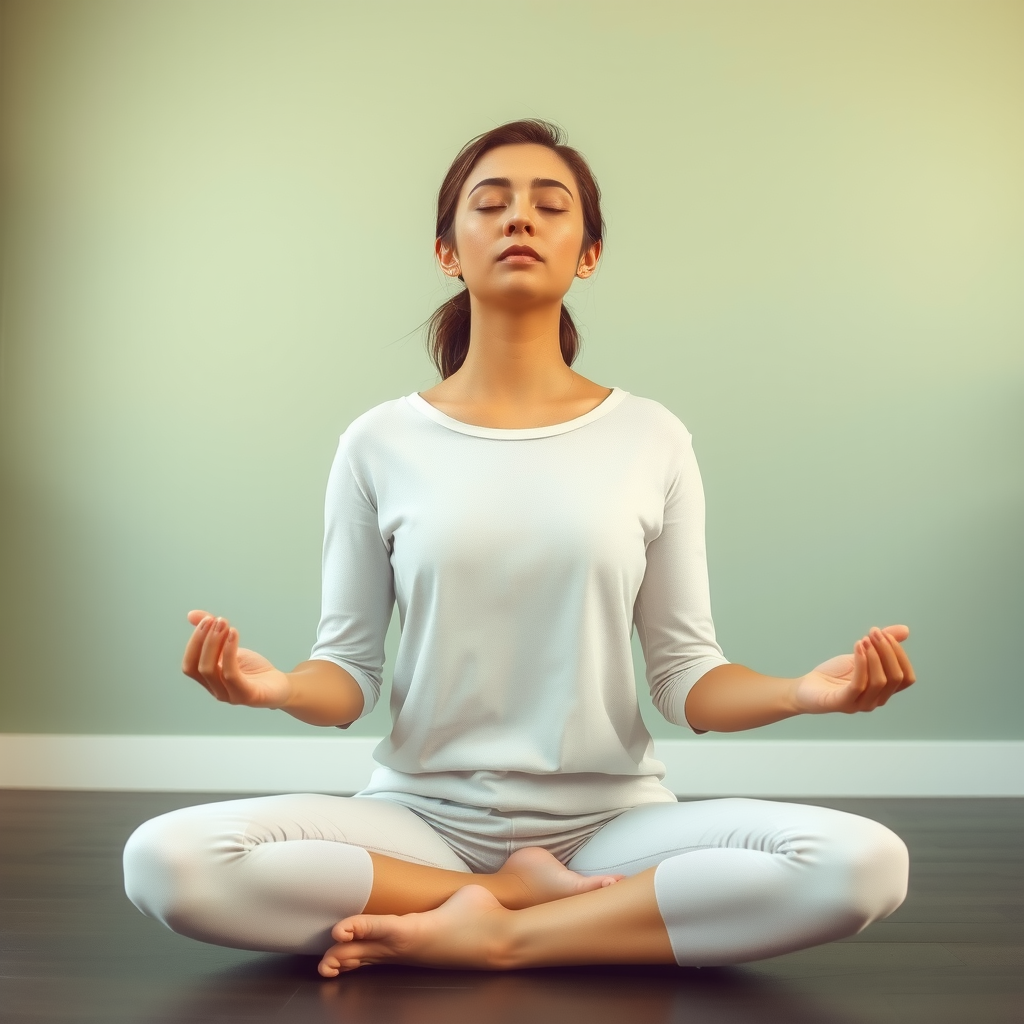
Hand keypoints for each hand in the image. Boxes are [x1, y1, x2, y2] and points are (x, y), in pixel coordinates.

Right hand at [181, 609, 292, 708]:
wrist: (280, 686)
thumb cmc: (254, 669)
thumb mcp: (231, 648)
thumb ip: (213, 633)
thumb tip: (192, 615)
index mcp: (210, 680)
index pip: (190, 666)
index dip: (193, 643)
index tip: (206, 620)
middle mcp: (216, 690)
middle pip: (198, 667)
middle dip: (204, 640)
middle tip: (217, 620)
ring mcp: (230, 695)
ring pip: (212, 671)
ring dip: (215, 643)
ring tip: (224, 624)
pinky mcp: (247, 695)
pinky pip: (232, 675)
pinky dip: (230, 651)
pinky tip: (234, 634)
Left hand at [792, 625, 915, 714]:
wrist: (806, 688)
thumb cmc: (834, 675)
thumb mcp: (861, 655)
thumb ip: (881, 645)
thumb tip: (905, 630)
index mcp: (883, 691)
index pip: (906, 678)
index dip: (900, 655)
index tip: (885, 634)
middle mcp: (876, 700)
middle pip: (895, 678)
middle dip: (888, 651)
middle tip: (874, 632)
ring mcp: (860, 704)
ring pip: (879, 681)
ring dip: (874, 656)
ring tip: (864, 639)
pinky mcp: (842, 703)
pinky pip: (858, 684)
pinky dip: (861, 663)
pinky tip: (857, 647)